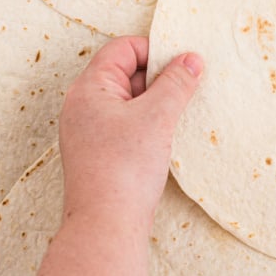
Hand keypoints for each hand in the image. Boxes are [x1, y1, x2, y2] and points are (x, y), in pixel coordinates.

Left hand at [58, 36, 202, 228]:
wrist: (106, 226)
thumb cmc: (124, 169)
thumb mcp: (157, 118)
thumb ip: (176, 83)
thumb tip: (191, 59)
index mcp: (89, 89)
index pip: (124, 49)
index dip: (155, 51)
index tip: (184, 65)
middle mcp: (84, 106)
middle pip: (127, 72)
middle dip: (160, 77)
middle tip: (188, 88)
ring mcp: (91, 131)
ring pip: (130, 100)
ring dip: (157, 102)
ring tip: (180, 113)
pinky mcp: (101, 152)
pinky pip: (129, 124)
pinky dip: (150, 123)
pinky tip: (168, 136)